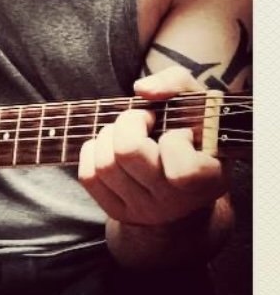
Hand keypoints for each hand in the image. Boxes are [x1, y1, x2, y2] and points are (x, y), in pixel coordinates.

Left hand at [78, 66, 227, 225]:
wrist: (189, 181)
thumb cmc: (194, 133)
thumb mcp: (198, 102)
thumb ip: (175, 83)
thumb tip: (141, 90)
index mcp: (206, 182)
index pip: (182, 168)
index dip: (174, 139)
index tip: (180, 131)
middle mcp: (174, 202)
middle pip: (127, 153)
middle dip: (129, 122)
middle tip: (142, 118)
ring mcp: (144, 211)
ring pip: (104, 164)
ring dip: (109, 134)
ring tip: (127, 132)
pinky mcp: (118, 212)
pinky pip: (88, 176)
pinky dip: (92, 151)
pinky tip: (110, 147)